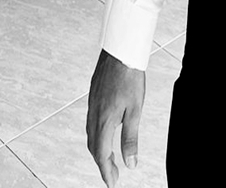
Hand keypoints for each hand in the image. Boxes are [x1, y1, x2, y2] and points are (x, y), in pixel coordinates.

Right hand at [86, 49, 145, 186]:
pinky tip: (104, 134)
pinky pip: (90, 123)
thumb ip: (130, 138)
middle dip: (102, 164)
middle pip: (94, 147)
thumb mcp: (135, 111)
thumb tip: (130, 163)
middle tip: (112, 176)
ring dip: (98, 151)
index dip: (107, 172)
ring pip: (90, 135)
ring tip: (109, 159)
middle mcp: (94, 114)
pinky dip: (96, 136)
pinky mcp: (92, 97)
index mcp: (104, 120)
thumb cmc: (129, 77)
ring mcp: (91, 105)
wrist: (119, 51)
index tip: (112, 184)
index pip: (102, 154)